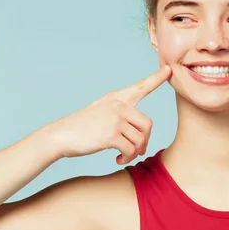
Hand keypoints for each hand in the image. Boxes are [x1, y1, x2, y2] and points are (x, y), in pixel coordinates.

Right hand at [45, 65, 171, 163]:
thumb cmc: (82, 128)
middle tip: (138, 150)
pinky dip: (126, 158)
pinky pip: (131, 150)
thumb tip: (143, 140)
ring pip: (140, 140)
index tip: (168, 69)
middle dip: (145, 140)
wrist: (60, 136)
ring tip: (124, 157)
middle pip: (148, 124)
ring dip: (134, 153)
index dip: (156, 78)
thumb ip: (122, 118)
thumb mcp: (101, 112)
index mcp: (116, 99)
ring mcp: (115, 119)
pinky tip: (118, 160)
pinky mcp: (111, 135)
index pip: (140, 87)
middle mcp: (118, 106)